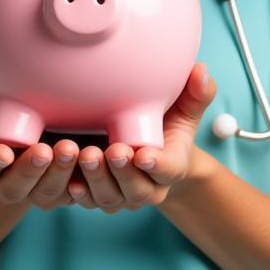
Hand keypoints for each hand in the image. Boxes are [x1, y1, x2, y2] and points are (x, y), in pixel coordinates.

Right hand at [0, 58, 78, 210]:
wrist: (26, 140)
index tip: (2, 152)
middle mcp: (10, 182)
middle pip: (18, 186)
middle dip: (31, 170)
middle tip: (43, 150)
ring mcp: (40, 189)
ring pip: (50, 191)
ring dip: (61, 172)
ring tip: (71, 149)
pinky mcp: (67, 189)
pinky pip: (78, 193)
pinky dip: (87, 182)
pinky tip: (96, 161)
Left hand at [67, 62, 216, 212]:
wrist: (148, 150)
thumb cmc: (167, 125)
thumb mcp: (185, 108)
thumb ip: (196, 92)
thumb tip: (200, 70)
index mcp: (172, 166)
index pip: (169, 169)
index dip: (157, 165)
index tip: (144, 154)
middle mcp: (147, 187)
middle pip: (137, 189)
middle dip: (123, 172)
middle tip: (113, 150)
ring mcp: (120, 195)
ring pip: (108, 197)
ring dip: (96, 179)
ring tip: (86, 155)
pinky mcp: (96, 195)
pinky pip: (85, 199)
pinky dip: (76, 190)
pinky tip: (69, 178)